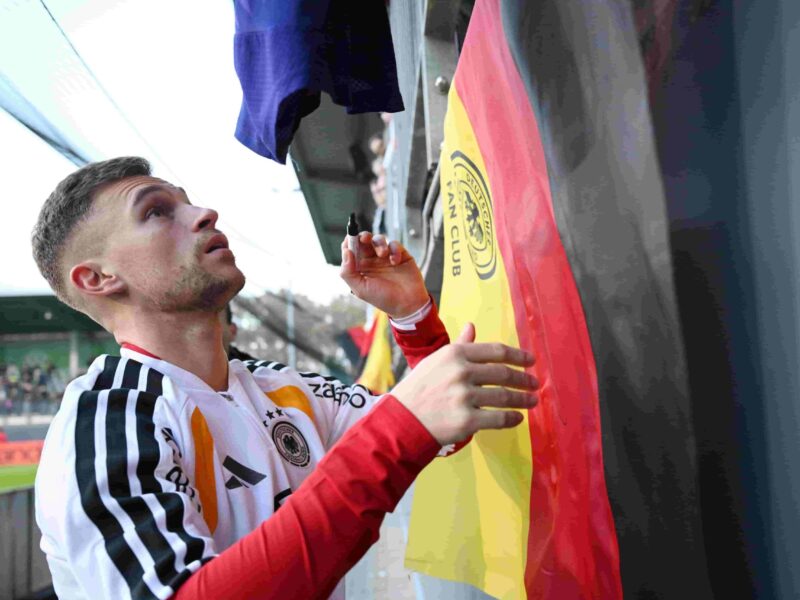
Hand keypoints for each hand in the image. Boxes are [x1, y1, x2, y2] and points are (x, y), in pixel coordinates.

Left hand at [340, 232, 429, 317]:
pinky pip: (394, 244)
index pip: (350, 249)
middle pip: (364, 241)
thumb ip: (348, 272)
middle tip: (365, 238)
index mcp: (360, 267)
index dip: (349, 241)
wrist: (407, 304)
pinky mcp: (400, 255)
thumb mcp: (361, 289)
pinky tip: (395, 261)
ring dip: (379, 243)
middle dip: (363, 236)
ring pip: (378, 239)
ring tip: (383, 254)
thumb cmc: (383, 298)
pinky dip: (394, 250)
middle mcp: (371, 260)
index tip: (350, 238)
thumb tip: (346, 252)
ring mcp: (386, 257)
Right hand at [389, 323, 538, 444]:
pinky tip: (518, 418)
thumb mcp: (436, 361)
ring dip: (523, 399)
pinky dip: (512, 418)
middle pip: (503, 374)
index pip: (495, 351)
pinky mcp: (466, 421)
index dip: (518, 356)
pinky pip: (498, 419)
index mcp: (455, 354)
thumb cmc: (419, 389)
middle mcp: (461, 373)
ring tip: (532, 401)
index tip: (531, 361)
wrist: (402, 420)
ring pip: (504, 397)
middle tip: (534, 383)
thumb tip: (472, 326)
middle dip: (523, 379)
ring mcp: (464, 397)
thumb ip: (459, 345)